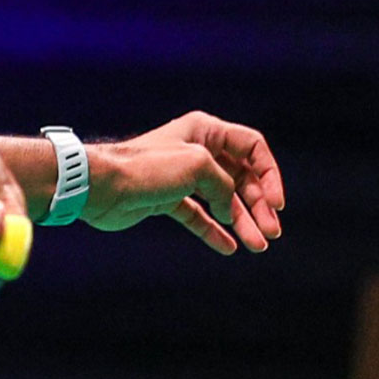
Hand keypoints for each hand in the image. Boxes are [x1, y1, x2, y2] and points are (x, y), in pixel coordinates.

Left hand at [86, 110, 285, 254]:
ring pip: (222, 200)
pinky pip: (198, 215)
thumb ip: (225, 185)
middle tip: (271, 233)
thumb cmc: (147, 168)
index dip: (269, 174)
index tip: (276, 203)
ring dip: (241, 221)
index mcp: (204, 131)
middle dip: (258, 206)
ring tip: (257, 246)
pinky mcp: (166, 199)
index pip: (252, 147)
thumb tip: (229, 209)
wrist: (102, 186)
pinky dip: (213, 230)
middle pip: (241, 177)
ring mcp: (181, 177)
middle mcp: (195, 150)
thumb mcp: (199, 167)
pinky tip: (229, 247)